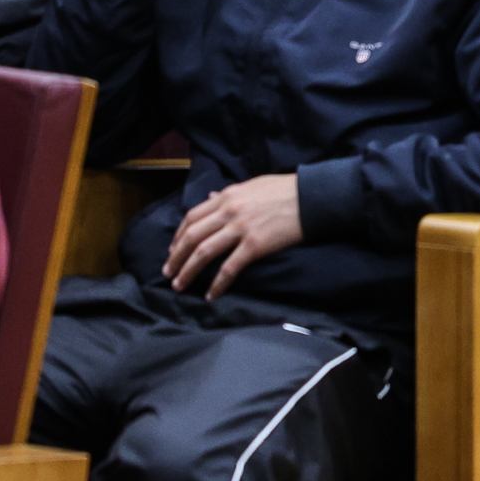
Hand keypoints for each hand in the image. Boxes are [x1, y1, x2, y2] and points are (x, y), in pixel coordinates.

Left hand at [165, 173, 304, 298]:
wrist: (311, 197)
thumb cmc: (285, 190)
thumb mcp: (252, 185)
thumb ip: (229, 194)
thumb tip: (211, 197)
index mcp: (226, 196)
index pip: (191, 217)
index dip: (178, 236)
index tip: (172, 250)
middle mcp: (228, 211)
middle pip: (192, 236)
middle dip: (176, 257)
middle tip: (168, 272)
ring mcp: (241, 229)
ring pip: (204, 252)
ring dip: (188, 271)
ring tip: (179, 285)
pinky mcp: (255, 245)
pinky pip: (229, 268)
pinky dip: (217, 284)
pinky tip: (211, 295)